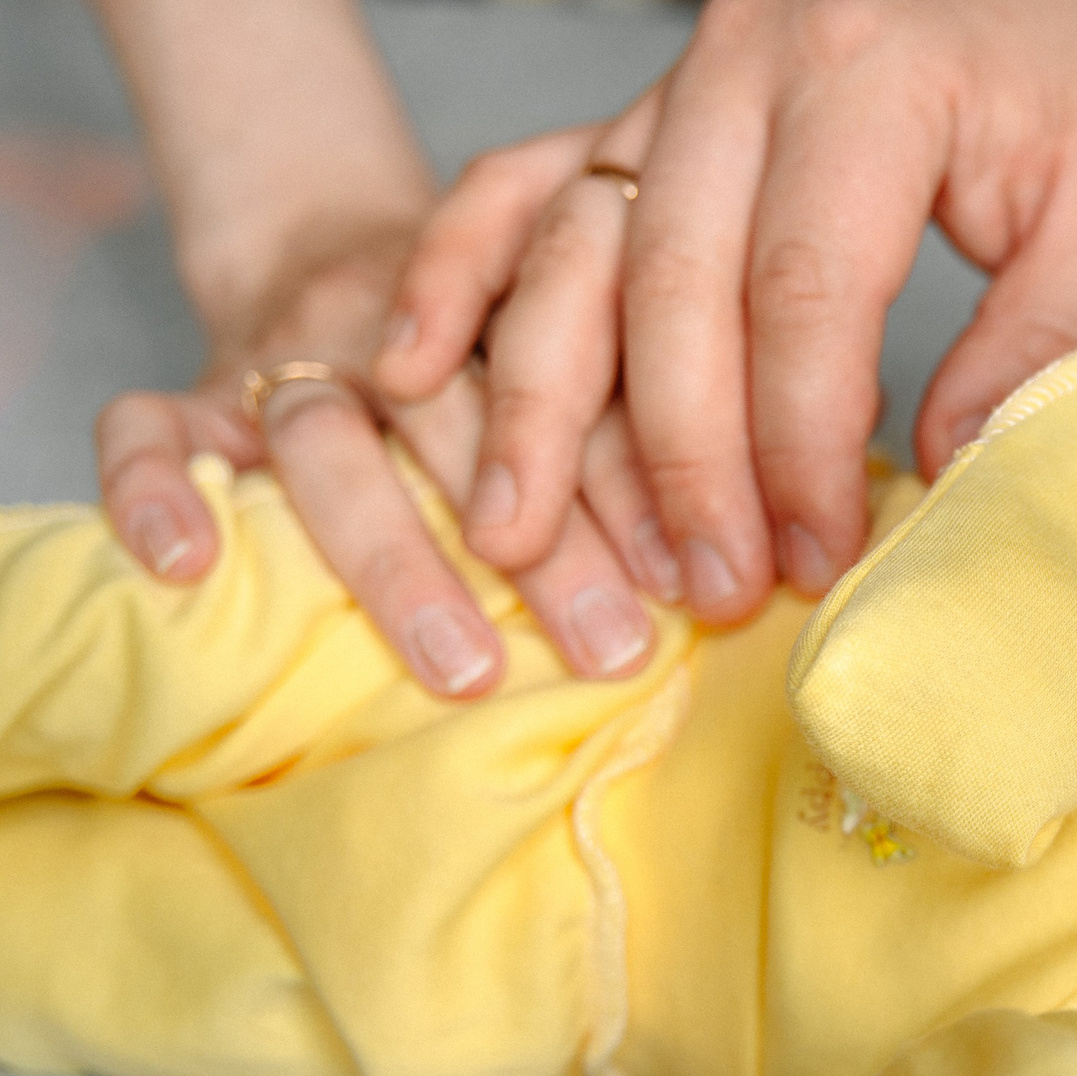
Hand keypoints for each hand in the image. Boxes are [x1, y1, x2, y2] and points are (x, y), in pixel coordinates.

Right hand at [97, 217, 662, 694]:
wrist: (334, 245)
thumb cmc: (498, 349)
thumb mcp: (588, 351)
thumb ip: (654, 431)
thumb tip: (768, 556)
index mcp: (512, 291)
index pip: (579, 378)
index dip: (637, 482)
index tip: (699, 579)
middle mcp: (395, 317)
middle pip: (463, 418)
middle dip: (546, 540)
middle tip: (612, 647)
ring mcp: (286, 351)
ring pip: (329, 441)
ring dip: (399, 558)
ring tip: (467, 666)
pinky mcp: (192, 389)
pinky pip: (146, 429)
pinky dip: (157, 492)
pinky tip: (192, 568)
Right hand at [376, 0, 1076, 616]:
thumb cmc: (1063, 66)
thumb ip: (1047, 332)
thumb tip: (948, 470)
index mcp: (869, 78)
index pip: (804, 289)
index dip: (801, 441)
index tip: (819, 551)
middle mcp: (744, 74)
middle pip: (670, 286)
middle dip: (679, 459)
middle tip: (702, 589)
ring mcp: (672, 89)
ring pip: (574, 249)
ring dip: (543, 405)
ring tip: (520, 538)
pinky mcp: (638, 112)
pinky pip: (517, 184)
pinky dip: (455, 275)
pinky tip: (415, 372)